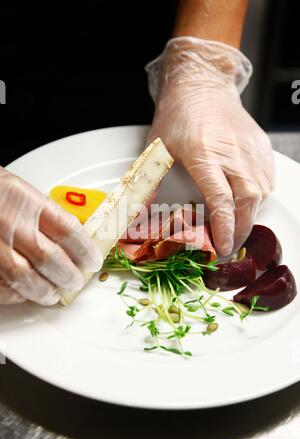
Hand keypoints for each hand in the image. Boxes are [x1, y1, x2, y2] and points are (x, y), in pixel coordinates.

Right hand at [0, 167, 101, 304]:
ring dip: (45, 291)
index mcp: (24, 200)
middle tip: (75, 280)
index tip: (92, 260)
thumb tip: (68, 237)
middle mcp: (9, 223)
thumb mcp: (17, 189)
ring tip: (53, 294)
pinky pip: (1, 287)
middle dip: (69, 275)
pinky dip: (16, 294)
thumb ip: (41, 212)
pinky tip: (24, 293)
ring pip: (26, 279)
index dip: (85, 250)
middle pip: (51, 259)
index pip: (68, 230)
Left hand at [146, 37, 273, 255]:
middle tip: (227, 245)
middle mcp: (232, 152)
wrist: (202, 83)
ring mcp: (250, 149)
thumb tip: (138, 217)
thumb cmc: (177, 116)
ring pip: (261, 193)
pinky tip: (244, 203)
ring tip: (233, 226)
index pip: (220, 199)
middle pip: (247, 201)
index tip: (220, 247)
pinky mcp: (261, 146)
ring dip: (249, 216)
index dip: (223, 228)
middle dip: (239, 230)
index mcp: (204, 153)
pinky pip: (267, 180)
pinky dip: (258, 198)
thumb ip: (149, 184)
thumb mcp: (156, 149)